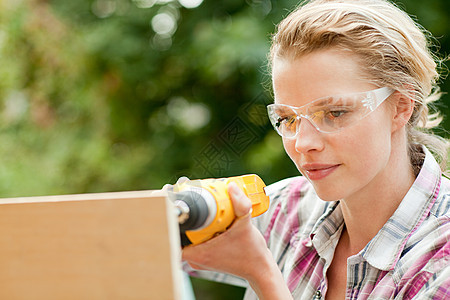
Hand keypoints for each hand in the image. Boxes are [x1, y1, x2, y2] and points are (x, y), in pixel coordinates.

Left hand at [182, 182, 292, 298]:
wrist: (260, 269)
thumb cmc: (252, 253)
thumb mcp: (247, 225)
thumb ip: (240, 205)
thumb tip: (231, 187)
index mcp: (198, 253)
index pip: (172, 233)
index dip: (169, 214)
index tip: (172, 198)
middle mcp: (195, 258)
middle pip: (179, 231)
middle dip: (184, 213)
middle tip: (189, 196)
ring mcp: (199, 258)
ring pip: (188, 235)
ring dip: (192, 220)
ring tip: (199, 204)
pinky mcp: (205, 256)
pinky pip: (196, 239)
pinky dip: (200, 228)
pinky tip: (208, 218)